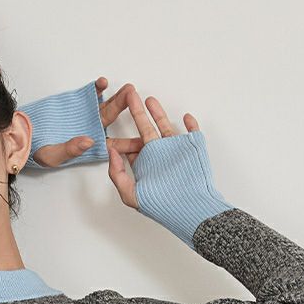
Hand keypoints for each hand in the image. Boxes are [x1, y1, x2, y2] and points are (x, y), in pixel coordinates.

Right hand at [32, 78, 145, 167]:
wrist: (25, 133)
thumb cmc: (40, 150)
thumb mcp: (54, 155)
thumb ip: (71, 149)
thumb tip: (88, 141)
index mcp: (91, 146)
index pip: (113, 145)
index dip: (129, 144)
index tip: (143, 141)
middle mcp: (92, 129)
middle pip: (112, 119)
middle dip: (126, 110)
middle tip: (135, 100)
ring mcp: (87, 114)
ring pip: (106, 105)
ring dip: (117, 97)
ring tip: (128, 89)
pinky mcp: (78, 102)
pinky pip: (91, 94)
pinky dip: (98, 88)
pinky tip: (103, 83)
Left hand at [107, 90, 200, 209]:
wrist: (190, 209)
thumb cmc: (160, 206)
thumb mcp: (130, 194)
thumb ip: (117, 174)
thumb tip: (110, 151)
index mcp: (144, 164)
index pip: (131, 145)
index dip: (122, 132)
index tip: (112, 116)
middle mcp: (158, 155)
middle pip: (145, 128)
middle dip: (137, 111)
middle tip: (129, 94)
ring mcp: (175, 150)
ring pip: (166, 126)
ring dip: (158, 112)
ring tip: (148, 99)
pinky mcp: (193, 147)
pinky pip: (192, 132)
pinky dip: (190, 124)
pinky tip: (185, 116)